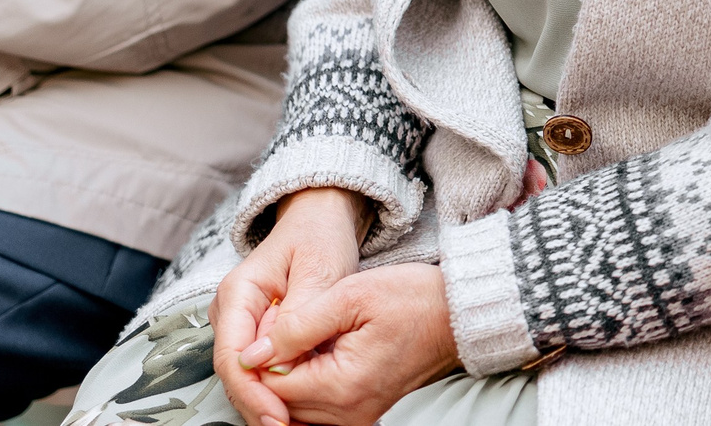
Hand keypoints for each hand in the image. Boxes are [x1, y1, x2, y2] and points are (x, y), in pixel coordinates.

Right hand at [214, 188, 366, 425]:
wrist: (319, 220)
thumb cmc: (320, 237)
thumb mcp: (319, 268)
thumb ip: (299, 313)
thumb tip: (276, 362)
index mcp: (238, 290)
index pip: (232, 354)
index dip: (251, 391)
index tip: (276, 416)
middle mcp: (231, 310)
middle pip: (234, 372)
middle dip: (257, 404)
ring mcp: (240, 322)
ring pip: (245, 374)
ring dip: (266, 401)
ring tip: (294, 425)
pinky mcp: (255, 331)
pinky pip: (260, 367)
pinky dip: (276, 389)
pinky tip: (296, 407)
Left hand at [252, 263, 458, 425]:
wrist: (455, 316)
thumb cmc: (412, 299)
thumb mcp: (351, 296)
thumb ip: (298, 326)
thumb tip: (255, 353)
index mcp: (342, 386)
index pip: (272, 386)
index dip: (261, 354)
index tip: (272, 321)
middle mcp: (347, 413)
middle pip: (279, 406)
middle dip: (270, 370)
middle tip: (284, 328)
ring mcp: (356, 418)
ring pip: (294, 412)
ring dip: (285, 380)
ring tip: (297, 339)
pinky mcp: (361, 414)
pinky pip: (315, 412)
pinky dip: (303, 388)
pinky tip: (310, 358)